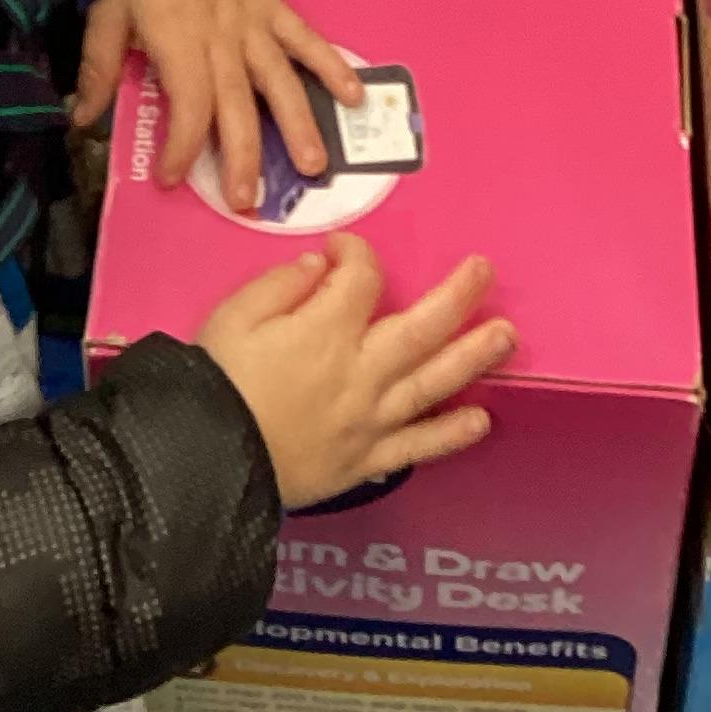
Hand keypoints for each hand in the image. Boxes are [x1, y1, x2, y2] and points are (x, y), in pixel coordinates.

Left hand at [72, 0, 361, 213]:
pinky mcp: (275, 7)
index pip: (189, 104)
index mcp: (179, 41)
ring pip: (279, 80)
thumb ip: (97, 68)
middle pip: (237, 105)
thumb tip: (81, 120)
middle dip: (243, 156)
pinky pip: (307, 39)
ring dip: (298, 124)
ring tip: (313, 168)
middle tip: (248, 201)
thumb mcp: (104, 15)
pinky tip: (354, 97)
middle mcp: (223, 38)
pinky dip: (332, 65)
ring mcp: (255, 23)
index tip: (172, 179)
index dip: (182, 146)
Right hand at [197, 239, 509, 508]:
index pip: (362, 278)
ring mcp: (370, 419)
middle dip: (457, 295)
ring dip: (473, 357)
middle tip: (485, 271)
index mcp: (325, 330)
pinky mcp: (367, 459)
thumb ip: (281, 284)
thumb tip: (323, 266)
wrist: (203, 460)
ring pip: (432, 383)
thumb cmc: (215, 382)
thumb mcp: (232, 316)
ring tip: (507, 336)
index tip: (345, 251)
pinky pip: (417, 446)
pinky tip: (481, 420)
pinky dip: (451, 434)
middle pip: (421, 326)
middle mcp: (361, 371)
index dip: (359, 255)